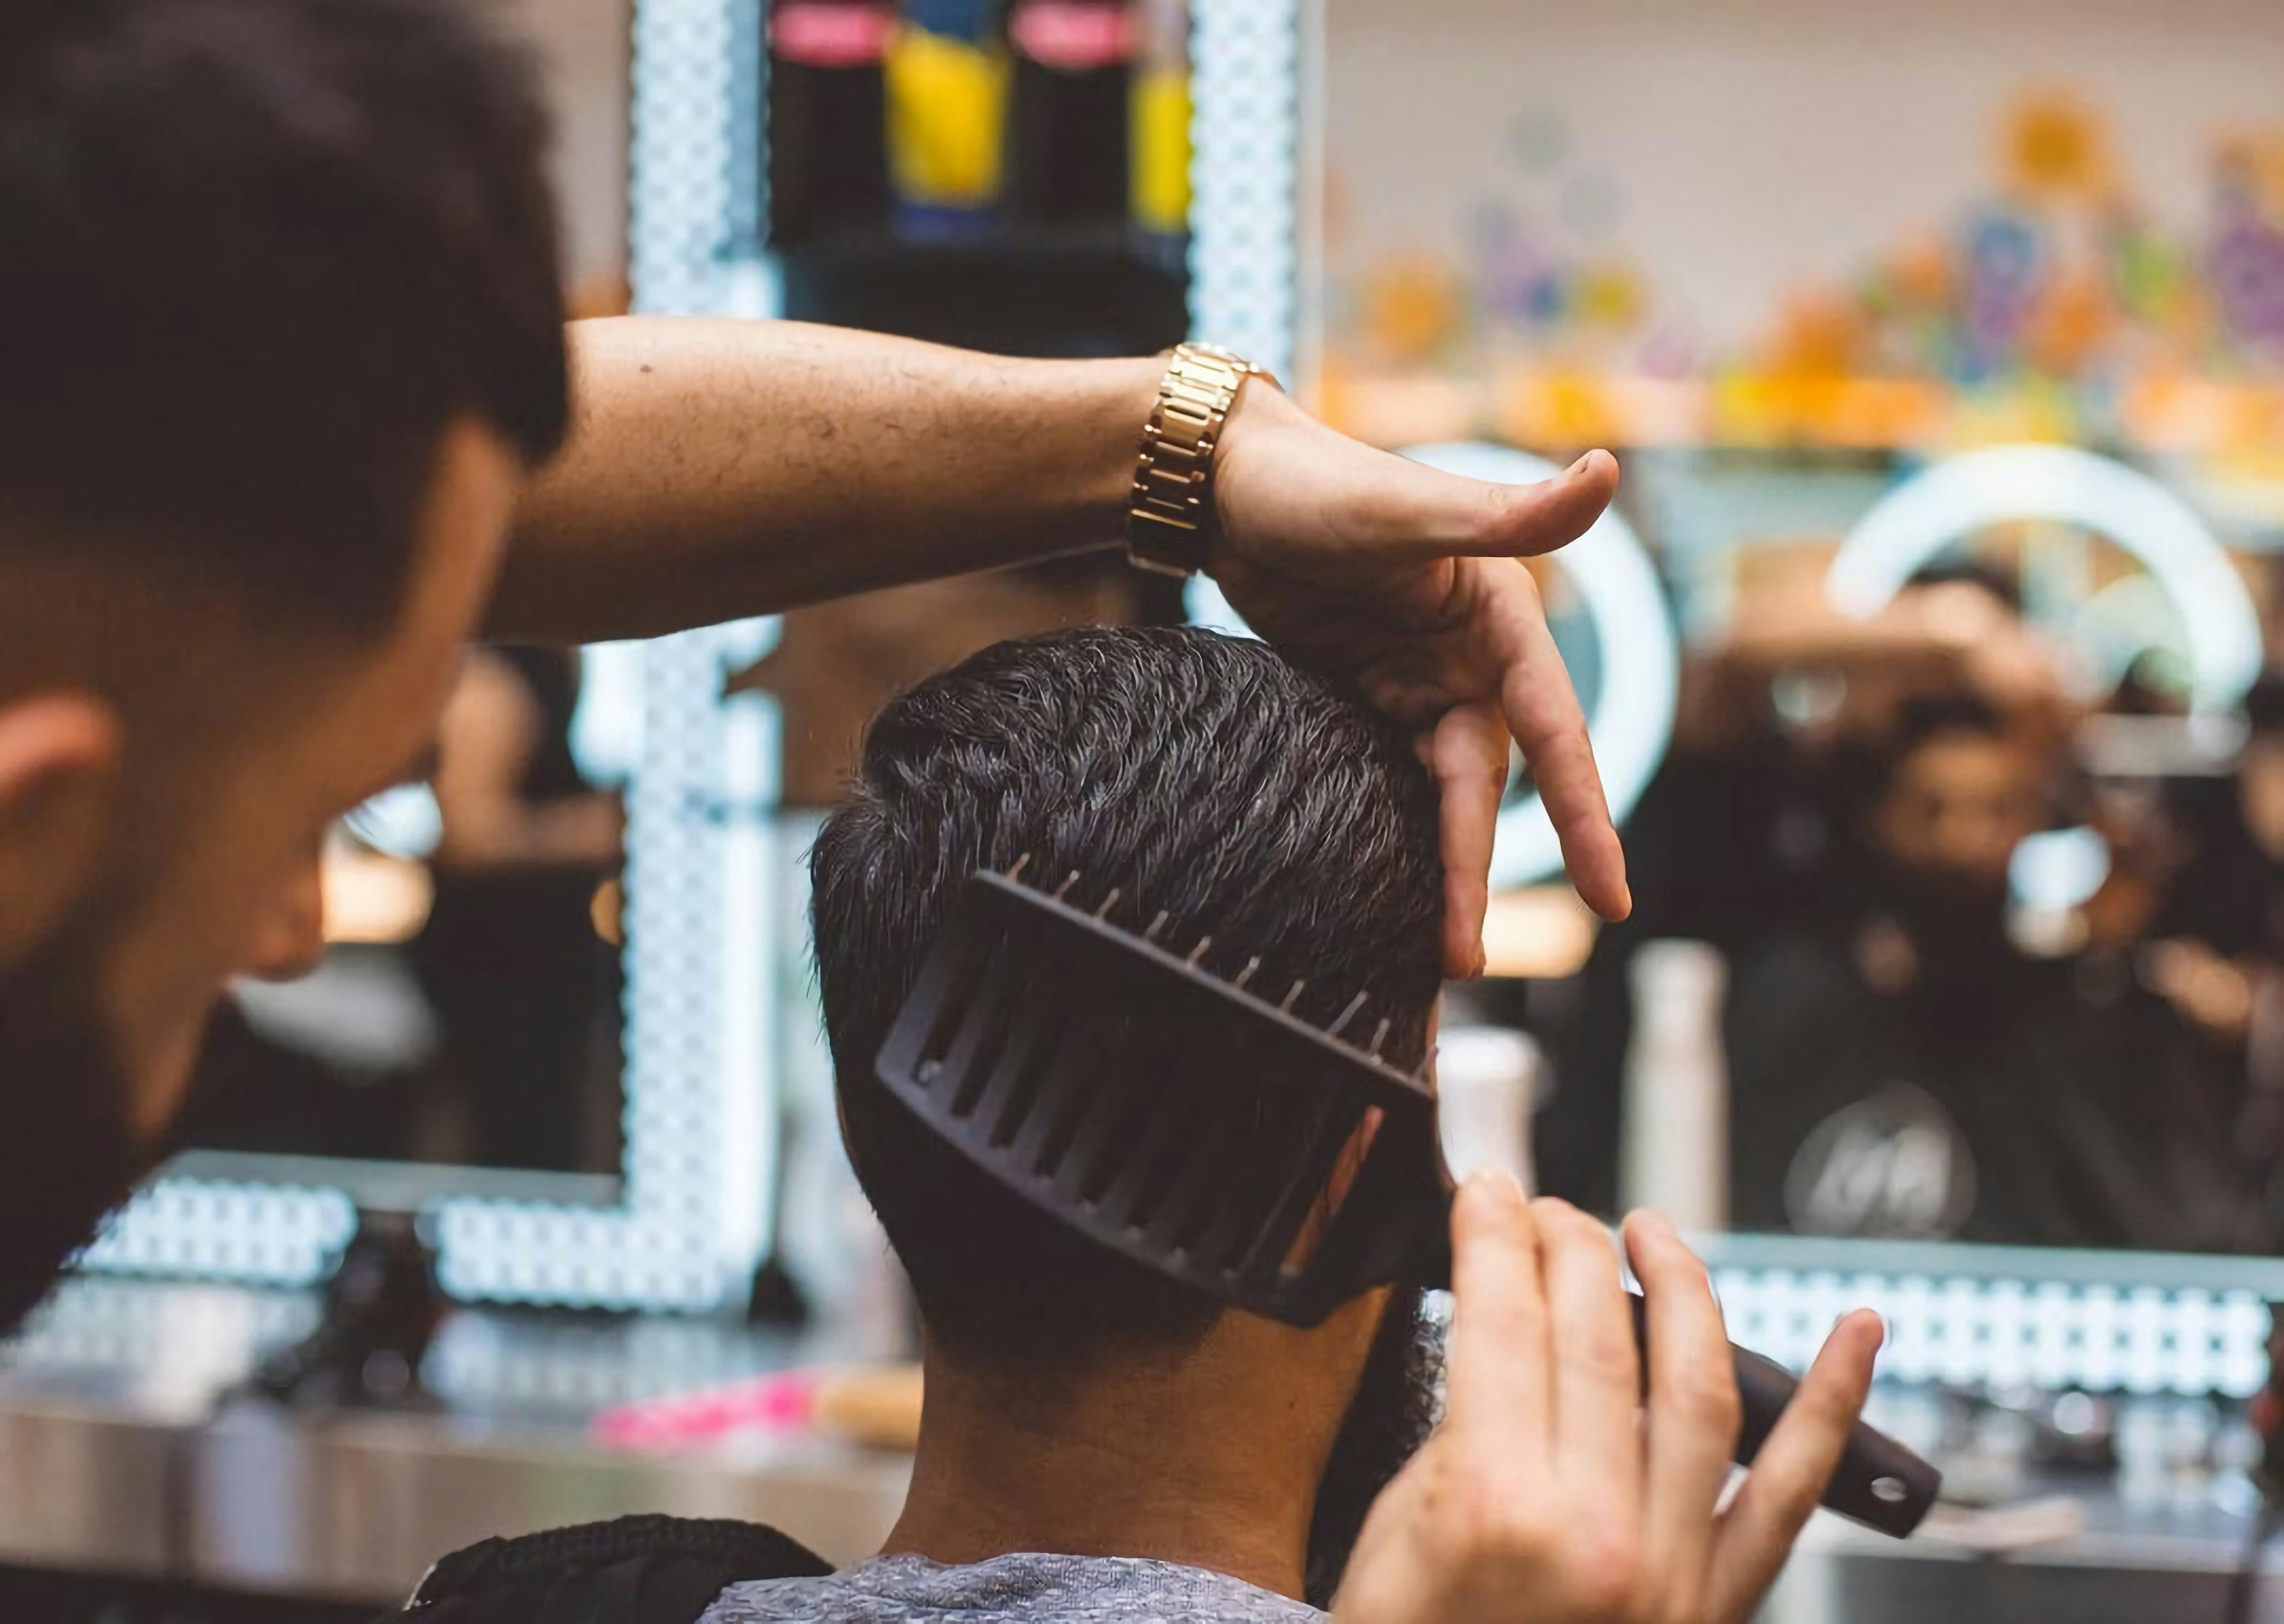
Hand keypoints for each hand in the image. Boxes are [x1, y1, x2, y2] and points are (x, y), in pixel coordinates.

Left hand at [1207, 385, 1629, 974]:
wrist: (1221, 485)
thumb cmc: (1318, 484)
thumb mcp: (1408, 509)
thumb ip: (1505, 512)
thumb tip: (1605, 472)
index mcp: (1502, 622)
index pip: (1555, 733)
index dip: (1583, 818)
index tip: (1610, 902)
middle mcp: (1470, 661)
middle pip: (1487, 785)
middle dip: (1478, 871)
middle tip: (1464, 961)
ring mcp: (1415, 684)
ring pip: (1439, 795)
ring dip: (1441, 868)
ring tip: (1435, 953)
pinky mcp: (1364, 699)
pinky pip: (1390, 780)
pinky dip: (1396, 833)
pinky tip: (1386, 890)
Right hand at [1334, 1180, 1883, 1623]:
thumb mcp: (1398, 1527)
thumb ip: (1464, 1427)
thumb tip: (1508, 1328)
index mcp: (1498, 1505)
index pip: (1504, 1319)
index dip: (1493, 1235)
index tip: (1487, 1193)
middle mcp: (1597, 1533)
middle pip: (1595, 1335)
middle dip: (1567, 1245)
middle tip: (1545, 1212)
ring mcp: (1671, 1569)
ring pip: (1699, 1383)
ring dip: (1680, 1285)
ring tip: (1650, 1234)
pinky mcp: (1719, 1604)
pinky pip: (1792, 1491)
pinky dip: (1835, 1405)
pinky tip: (1859, 1330)